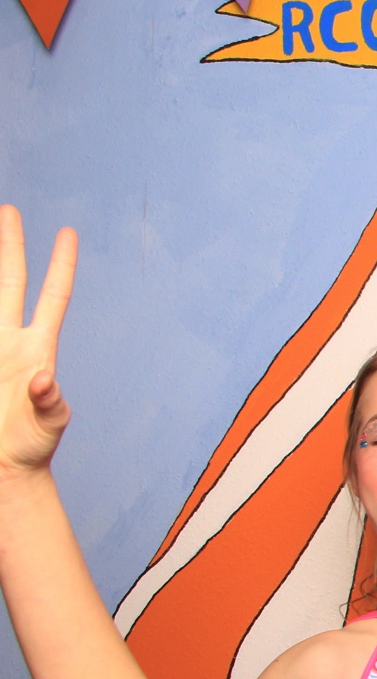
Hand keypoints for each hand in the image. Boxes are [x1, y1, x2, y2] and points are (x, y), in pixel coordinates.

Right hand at [0, 207, 76, 481]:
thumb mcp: (49, 423)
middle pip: (8, 280)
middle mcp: (8, 339)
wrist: (2, 468)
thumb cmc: (32, 446)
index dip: (61, 265)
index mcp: (37, 348)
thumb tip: (44, 381)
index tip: (68, 233)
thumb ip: (49, 402)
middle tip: (8, 209)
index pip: (52, 296)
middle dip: (8, 245)